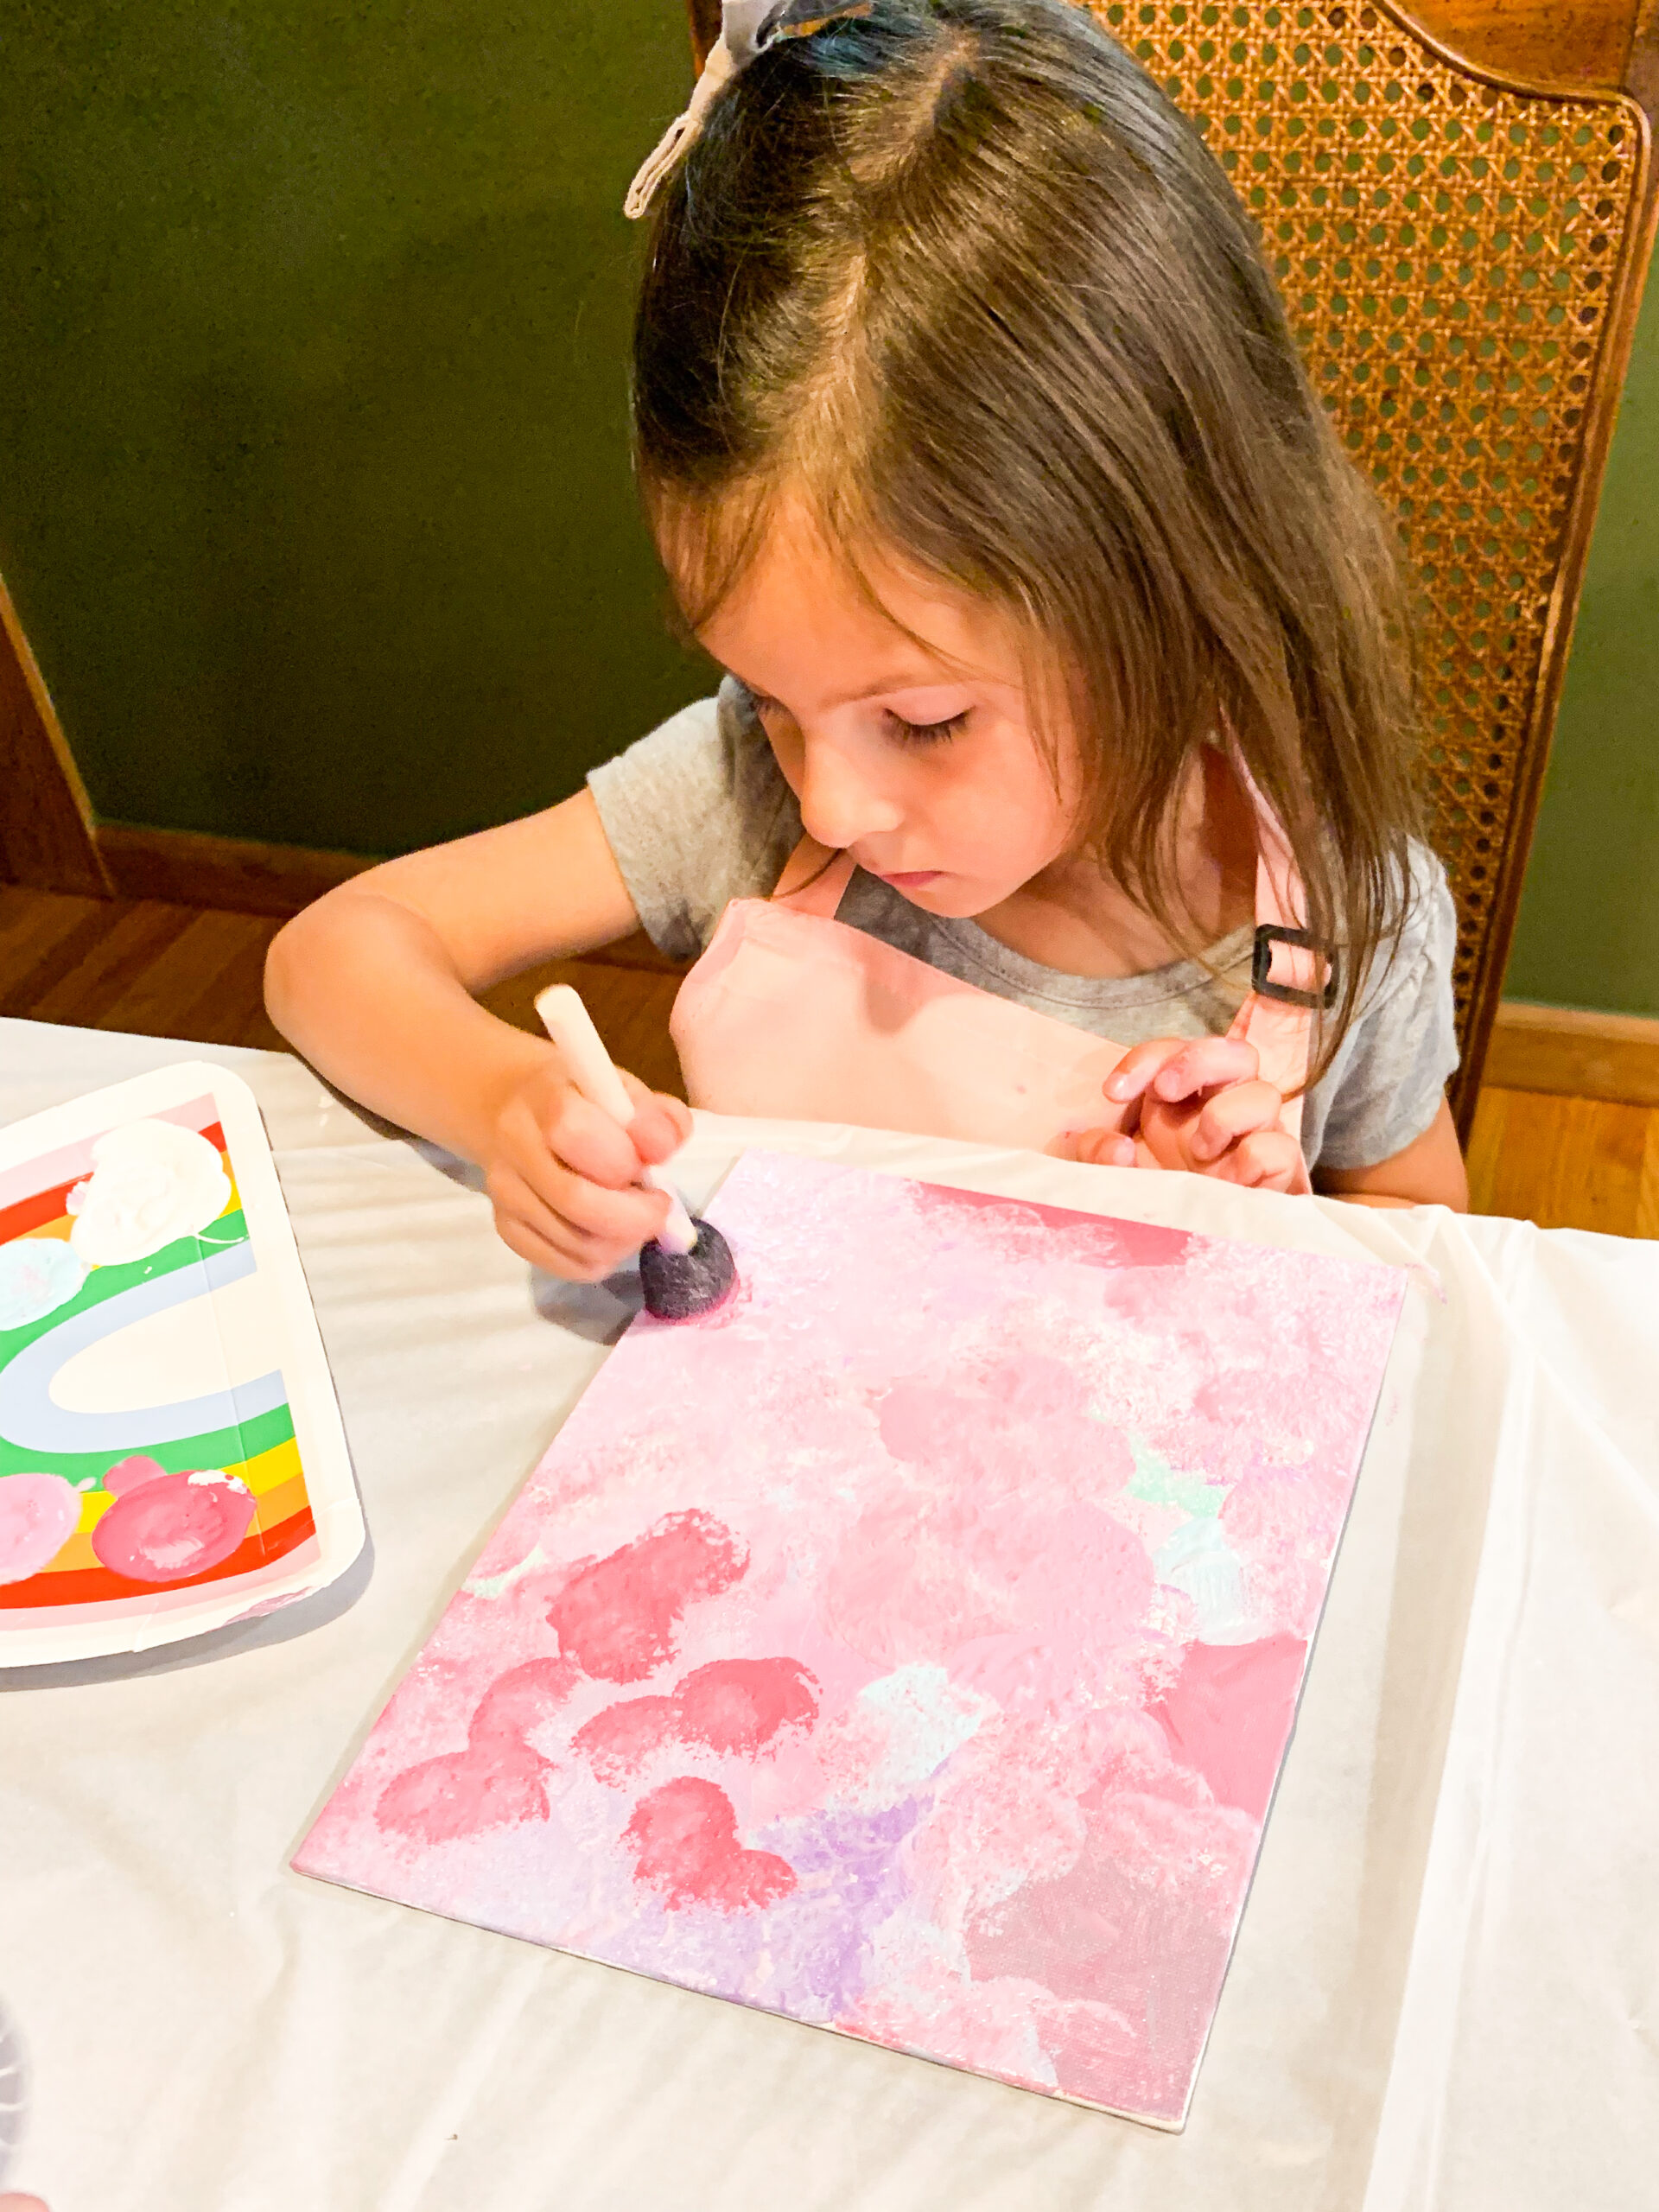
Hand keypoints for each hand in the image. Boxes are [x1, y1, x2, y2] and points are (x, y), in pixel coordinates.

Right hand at [482, 1049, 693, 1280]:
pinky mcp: (507, 1229)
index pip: (574, 1133)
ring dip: (624, 1241)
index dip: (623, 1158)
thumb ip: (657, 1117)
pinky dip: (602, 1259)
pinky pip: (566, 1265)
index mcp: (544, 1100)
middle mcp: (514, 1148)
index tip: (650, 1163)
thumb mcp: (624, 1090)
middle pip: (575, 1201)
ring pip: (575, 1244)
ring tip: (635, 1218)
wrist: (516, 1110)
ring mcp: (505, 1195)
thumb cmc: (583, 1100)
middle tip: (658, 1208)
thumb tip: (663, 1151)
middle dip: (635, 1217)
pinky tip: (612, 1235)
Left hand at [1070, 1035, 1304, 1191]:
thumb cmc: (1153, 1202)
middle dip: (1198, 1060)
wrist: (1189, 1250)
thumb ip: (1097, 1155)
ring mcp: (1254, 1138)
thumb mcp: (1112, 1175)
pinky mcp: (1276, 1174)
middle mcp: (1223, 1108)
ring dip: (1225, 1116)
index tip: (1113, 1092)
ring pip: (1265, 1094)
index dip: (1145, 1059)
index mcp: (1181, 1101)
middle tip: (1165, 1090)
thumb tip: (1118, 1149)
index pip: (1174, 1053)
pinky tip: (1229, 1181)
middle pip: (1235, 1053)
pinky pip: (1281, 1148)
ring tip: (1198, 1152)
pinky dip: (1255, 1156)